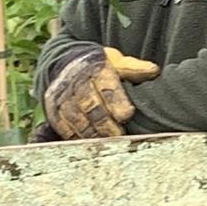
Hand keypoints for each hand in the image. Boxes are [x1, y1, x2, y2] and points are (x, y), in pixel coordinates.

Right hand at [40, 45, 161, 139]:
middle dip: (106, 123)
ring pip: (77, 119)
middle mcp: (75, 81)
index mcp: (95, 68)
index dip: (117, 102)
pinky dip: (76, 136)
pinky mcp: (52, 108)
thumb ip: (133, 69)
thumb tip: (154, 71)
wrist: (66, 62)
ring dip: (93, 133)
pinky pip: (63, 126)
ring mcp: (61, 96)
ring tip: (108, 141)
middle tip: (120, 135)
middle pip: (91, 106)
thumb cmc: (99, 66)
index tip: (127, 114)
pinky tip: (89, 143)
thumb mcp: (116, 62)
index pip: (107, 87)